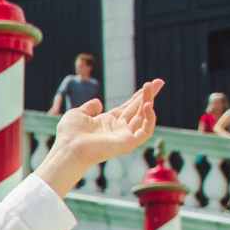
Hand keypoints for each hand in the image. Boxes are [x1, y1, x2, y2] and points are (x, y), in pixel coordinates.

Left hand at [39, 79, 162, 196]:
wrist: (69, 148)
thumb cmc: (69, 134)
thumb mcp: (78, 114)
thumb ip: (89, 107)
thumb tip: (98, 103)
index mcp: (107, 122)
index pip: (128, 107)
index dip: (138, 96)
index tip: (149, 83)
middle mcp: (118, 129)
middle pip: (139, 110)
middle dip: (149, 95)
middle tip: (160, 81)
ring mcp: (124, 136)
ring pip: (144, 117)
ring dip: (149, 102)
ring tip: (150, 87)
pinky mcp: (128, 144)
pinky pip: (146, 131)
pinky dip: (150, 119)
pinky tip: (148, 106)